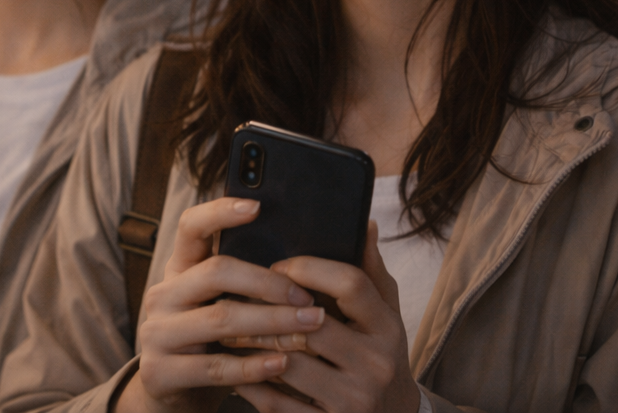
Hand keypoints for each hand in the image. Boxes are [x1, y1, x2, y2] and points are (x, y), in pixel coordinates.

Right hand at [117, 197, 327, 412]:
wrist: (173, 395)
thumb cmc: (211, 342)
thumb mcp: (220, 305)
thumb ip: (246, 282)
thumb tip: (305, 256)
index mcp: (179, 270)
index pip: (190, 227)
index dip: (220, 212)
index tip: (257, 206)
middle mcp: (162, 295)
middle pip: (216, 271)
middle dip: (269, 282)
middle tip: (308, 295)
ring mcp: (157, 334)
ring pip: (221, 319)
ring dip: (272, 321)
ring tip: (310, 324)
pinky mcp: (160, 372)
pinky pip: (215, 367)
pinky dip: (253, 365)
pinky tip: (282, 364)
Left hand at [234, 222, 418, 412]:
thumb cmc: (380, 354)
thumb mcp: (386, 313)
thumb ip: (371, 271)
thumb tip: (364, 223)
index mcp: (389, 327)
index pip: (351, 285)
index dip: (310, 269)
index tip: (278, 266)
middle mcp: (377, 364)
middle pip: (312, 325)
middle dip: (268, 309)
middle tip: (236, 295)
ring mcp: (354, 400)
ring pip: (289, 364)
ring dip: (252, 346)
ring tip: (228, 329)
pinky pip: (279, 405)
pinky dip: (252, 385)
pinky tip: (235, 369)